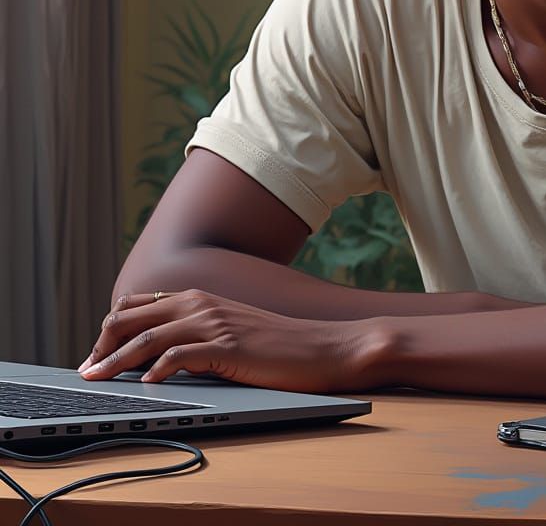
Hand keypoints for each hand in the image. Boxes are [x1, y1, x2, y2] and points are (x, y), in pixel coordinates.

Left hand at [79, 289, 382, 392]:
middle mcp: (203, 304)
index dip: (111, 329)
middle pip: (134, 317)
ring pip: (150, 337)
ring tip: (98, 379)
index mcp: (200, 298)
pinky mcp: (230, 347)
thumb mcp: (229, 330)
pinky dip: (158, 368)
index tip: (96, 356)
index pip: (138, 305)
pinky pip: (183, 355)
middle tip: (88, 371)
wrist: (322, 346)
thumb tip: (154, 355)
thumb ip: (196, 332)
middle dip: (104, 344)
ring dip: (118, 359)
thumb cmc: (277, 345)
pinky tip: (146, 384)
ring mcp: (216, 323)